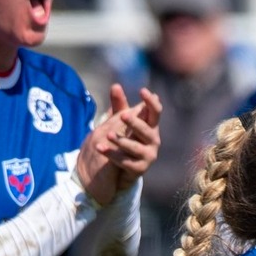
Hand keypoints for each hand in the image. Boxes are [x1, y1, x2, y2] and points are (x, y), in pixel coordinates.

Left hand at [75, 85, 160, 204]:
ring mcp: (148, 155)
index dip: (151, 101)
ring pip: (135, 147)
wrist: (123, 169)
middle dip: (134, 123)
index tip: (143, 91)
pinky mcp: (140, 169)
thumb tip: (115, 85)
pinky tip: (100, 148)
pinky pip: (125, 161)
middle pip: (146, 130)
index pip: (156, 112)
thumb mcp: (121, 121)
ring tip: (107, 134)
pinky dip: (112, 155)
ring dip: (121, 141)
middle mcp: (153, 140)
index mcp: (151, 126)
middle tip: (122, 115)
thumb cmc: (127, 139)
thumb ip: (119, 105)